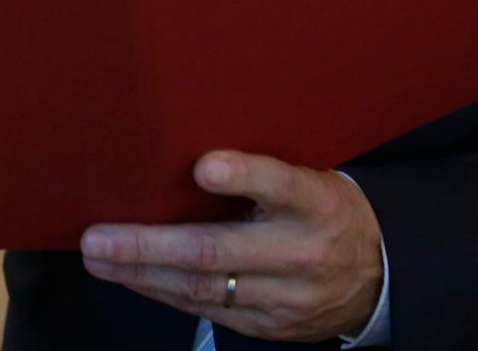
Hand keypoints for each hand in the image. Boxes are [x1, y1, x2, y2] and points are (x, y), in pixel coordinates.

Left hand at [80, 151, 383, 342]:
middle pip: (217, 251)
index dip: (243, 175)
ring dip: (143, 274)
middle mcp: (301, 252)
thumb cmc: (325, 207)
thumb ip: (263, 169)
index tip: (203, 166)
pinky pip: (208, 310)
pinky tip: (134, 277)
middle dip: (149, 246)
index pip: (280, 183)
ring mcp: (287, 297)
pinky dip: (165, 292)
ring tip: (100, 259)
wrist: (379, 273)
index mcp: (315, 202)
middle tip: (98, 239)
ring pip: (203, 288)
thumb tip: (190, 150)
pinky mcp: (274, 327)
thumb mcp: (311, 174)